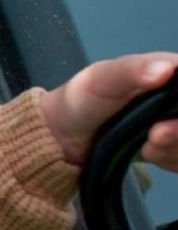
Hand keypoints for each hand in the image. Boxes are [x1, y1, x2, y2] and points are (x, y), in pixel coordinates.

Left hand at [39, 53, 177, 168]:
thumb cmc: (83, 99)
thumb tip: (167, 68)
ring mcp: (177, 123)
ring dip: (175, 150)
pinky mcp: (174, 147)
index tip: (168, 122)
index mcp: (173, 71)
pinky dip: (171, 160)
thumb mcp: (102, 79)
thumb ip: (131, 71)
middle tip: (154, 137)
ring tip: (145, 147)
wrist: (63, 138)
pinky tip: (148, 153)